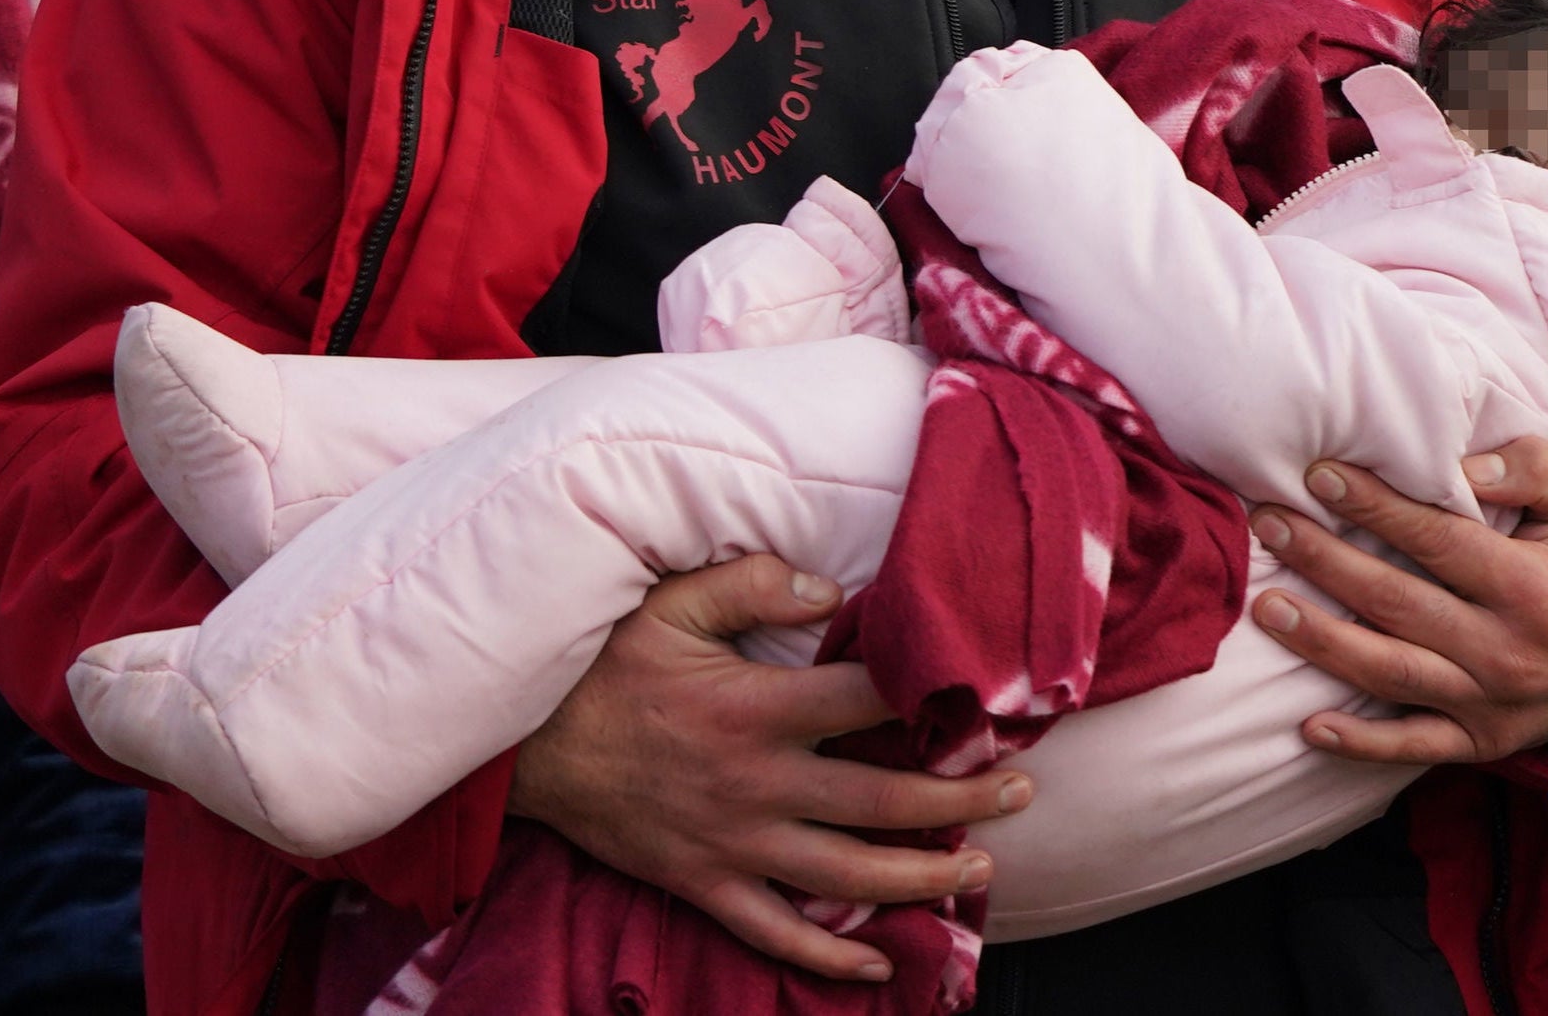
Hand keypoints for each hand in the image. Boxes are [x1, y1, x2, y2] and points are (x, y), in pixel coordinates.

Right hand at [507, 554, 1032, 983]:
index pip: (868, 701)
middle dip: (962, 797)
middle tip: (1022, 787)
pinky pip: (775, 933)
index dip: (934, 696)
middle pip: (883, 800)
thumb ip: (754, 584)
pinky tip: (874, 963)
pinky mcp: (703, 883)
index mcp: (757, 709)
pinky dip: (828, 955)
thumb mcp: (669, 601)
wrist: (525, 747)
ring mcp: (733, 844)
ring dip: (922, 876)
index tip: (990, 694)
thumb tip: (829, 585)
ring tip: (982, 867)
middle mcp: (757, 784)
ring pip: (847, 875)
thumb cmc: (602, 664)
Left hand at [1248, 439, 1547, 765]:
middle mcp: (1508, 653)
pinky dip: (1361, 745)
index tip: (1318, 476)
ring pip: (1392, 674)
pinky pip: (1415, 747)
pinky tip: (1308, 726)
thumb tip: (1464, 467)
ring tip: (1267, 606)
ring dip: (1323, 643)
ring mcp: (1493, 705)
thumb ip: (1532, 468)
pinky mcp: (1483, 742)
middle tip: (1270, 523)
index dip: (1375, 507)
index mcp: (1534, 589)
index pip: (1437, 541)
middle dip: (1325, 562)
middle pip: (1398, 604)